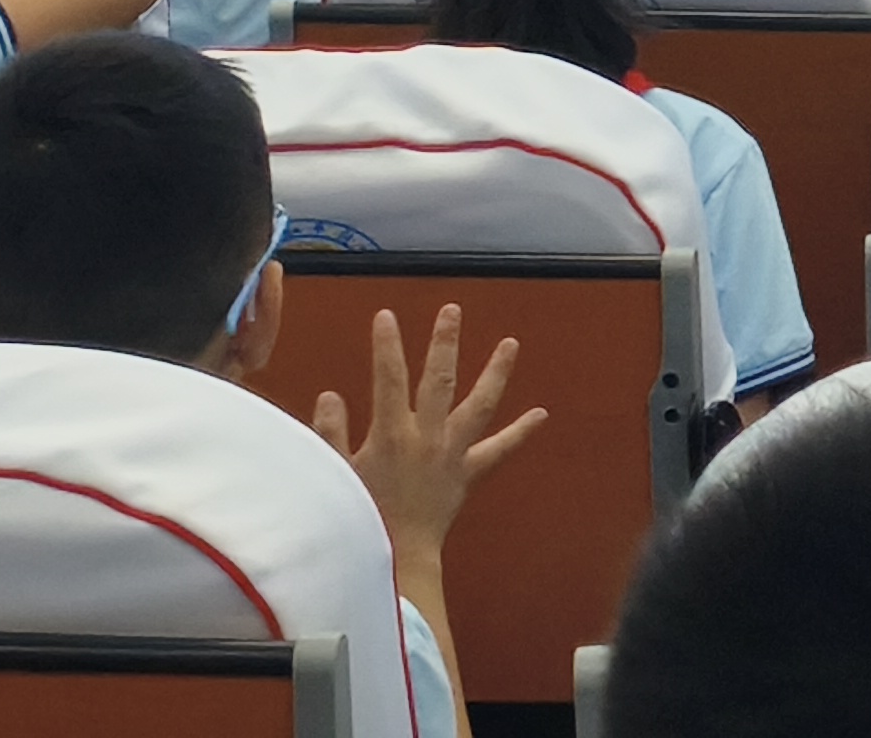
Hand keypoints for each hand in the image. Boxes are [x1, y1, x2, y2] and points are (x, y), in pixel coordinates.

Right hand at [312, 305, 542, 564]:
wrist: (395, 560)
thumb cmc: (359, 518)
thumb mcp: (335, 475)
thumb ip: (331, 433)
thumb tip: (330, 396)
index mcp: (392, 435)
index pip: (389, 378)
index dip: (387, 346)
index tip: (386, 316)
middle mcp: (427, 437)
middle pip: (439, 380)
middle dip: (444, 343)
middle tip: (452, 310)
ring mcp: (453, 453)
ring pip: (480, 405)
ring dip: (495, 373)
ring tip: (511, 344)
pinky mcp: (468, 473)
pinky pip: (498, 450)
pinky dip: (519, 433)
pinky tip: (540, 415)